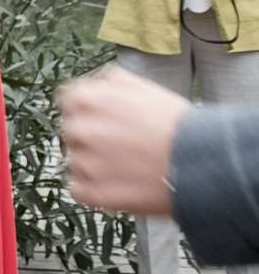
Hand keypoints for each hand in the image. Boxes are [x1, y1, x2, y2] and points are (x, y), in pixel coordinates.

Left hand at [59, 66, 192, 214]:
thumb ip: (111, 81)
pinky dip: (95, 189)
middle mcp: (80, 129)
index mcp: (88, 100)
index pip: (69, 102)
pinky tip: (122, 183)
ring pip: (76, 161)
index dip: (89, 111)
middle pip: (73, 132)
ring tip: (130, 164)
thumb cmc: (179, 127)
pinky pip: (78, 189)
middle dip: (92, 136)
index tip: (106, 120)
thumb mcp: (145, 87)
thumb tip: (96, 83)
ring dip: (95, 163)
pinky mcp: (90, 192)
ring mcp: (83, 162)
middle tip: (124, 144)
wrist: (203, 163)